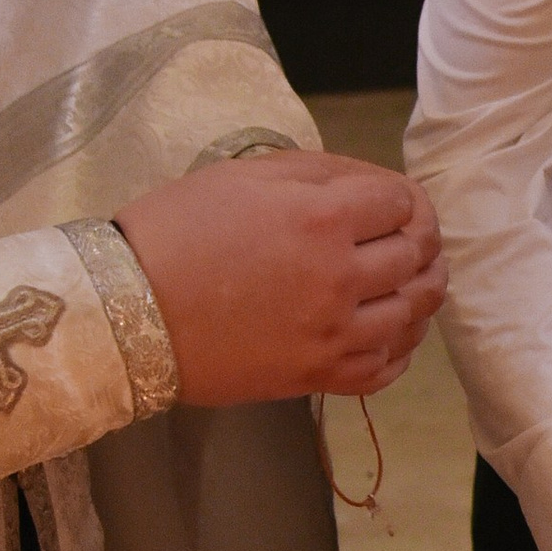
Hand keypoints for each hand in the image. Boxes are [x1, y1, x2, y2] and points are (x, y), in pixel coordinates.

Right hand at [115, 151, 443, 405]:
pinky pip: (386, 368)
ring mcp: (334, 334)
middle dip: (424, 240)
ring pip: (413, 314)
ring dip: (423, 292)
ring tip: (416, 281)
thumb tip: (371, 186)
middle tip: (415, 237)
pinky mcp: (318, 377)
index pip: (403, 203)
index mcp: (325, 217)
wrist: (127, 309)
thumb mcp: (246, 174)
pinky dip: (401, 348)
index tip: (397, 202)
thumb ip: (319, 173)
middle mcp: (341, 277)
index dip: (406, 198)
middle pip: (417, 256)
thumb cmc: (177, 230)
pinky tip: (394, 332)